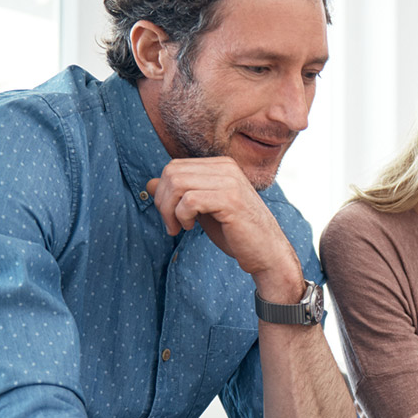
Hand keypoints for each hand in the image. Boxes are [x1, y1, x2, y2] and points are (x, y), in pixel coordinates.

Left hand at [146, 158, 301, 290]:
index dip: (163, 192)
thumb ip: (179, 194)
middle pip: (172, 173)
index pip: (175, 167)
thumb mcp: (202, 209)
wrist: (267, 253)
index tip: (170, 216)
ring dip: (169, 211)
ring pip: (177, 184)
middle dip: (162, 202)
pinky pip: (189, 201)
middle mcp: (226, 168)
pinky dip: (181, 217)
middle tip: (171, 225)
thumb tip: (149, 182)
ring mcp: (230, 182)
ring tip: (178, 228)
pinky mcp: (230, 200)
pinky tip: (190, 228)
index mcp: (221, 165)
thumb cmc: (236, 232)